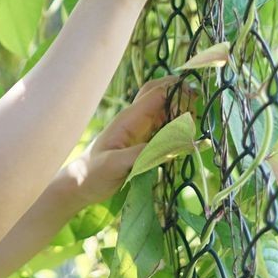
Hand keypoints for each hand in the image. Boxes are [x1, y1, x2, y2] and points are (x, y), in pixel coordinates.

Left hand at [63, 75, 200, 208]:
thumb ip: (139, 155)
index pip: (155, 95)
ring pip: (163, 110)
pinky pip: (163, 128)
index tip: (193, 102)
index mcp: (128, 119)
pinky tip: (186, 134)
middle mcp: (135, 120)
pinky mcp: (142, 142)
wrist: (80, 184)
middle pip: (159, 94)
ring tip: (195, 120)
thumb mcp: (114, 165)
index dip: (175, 92)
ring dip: (179, 110)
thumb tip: (169, 148)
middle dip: (179, 93)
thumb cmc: (92, 173)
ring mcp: (139, 130)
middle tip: (197, 103)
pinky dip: (176, 126)